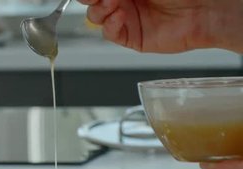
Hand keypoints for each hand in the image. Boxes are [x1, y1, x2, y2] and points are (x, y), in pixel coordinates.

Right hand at [78, 0, 242, 52]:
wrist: (204, 10)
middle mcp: (124, 1)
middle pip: (92, 2)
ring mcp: (125, 18)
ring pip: (96, 16)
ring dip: (99, 9)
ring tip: (112, 4)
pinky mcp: (130, 37)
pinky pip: (109, 33)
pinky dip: (109, 24)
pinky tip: (120, 16)